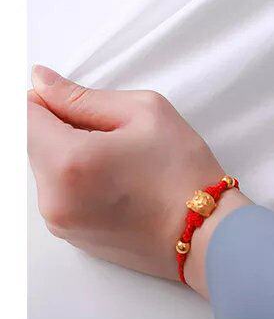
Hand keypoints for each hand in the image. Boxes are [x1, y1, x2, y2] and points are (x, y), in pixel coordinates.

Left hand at [27, 65, 249, 296]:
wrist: (202, 233)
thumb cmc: (181, 171)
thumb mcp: (142, 111)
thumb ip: (81, 97)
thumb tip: (41, 83)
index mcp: (68, 162)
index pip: (25, 116)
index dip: (46, 98)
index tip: (72, 98)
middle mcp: (52, 198)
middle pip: (32, 142)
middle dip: (61, 125)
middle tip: (111, 127)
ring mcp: (58, 222)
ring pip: (46, 166)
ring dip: (70, 151)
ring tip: (118, 155)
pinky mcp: (68, 235)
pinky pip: (58, 191)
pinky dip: (78, 176)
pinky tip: (116, 177)